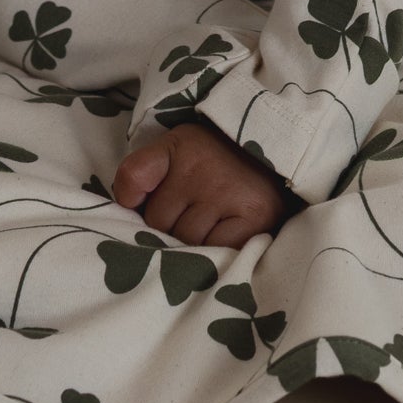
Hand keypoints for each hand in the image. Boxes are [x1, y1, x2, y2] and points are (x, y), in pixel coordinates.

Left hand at [113, 121, 290, 247]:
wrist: (276, 155)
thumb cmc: (216, 159)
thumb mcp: (177, 149)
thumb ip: (142, 172)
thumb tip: (125, 206)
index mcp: (179, 148)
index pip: (134, 177)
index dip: (132, 198)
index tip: (139, 205)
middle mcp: (201, 169)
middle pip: (158, 223)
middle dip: (166, 228)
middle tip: (188, 215)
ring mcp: (227, 195)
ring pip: (185, 243)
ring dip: (190, 245)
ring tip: (208, 227)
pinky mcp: (254, 220)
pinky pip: (215, 254)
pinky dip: (216, 254)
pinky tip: (225, 237)